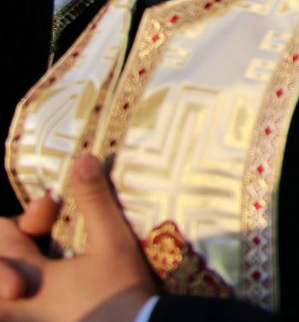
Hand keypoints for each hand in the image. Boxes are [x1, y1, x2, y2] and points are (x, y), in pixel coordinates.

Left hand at [0, 155, 155, 319]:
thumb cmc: (122, 291)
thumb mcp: (113, 242)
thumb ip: (94, 201)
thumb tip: (85, 158)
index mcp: (29, 274)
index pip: (1, 234)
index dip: (29, 217)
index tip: (54, 208)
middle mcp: (16, 300)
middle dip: (19, 240)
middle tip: (47, 234)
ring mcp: (26, 316)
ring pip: (3, 291)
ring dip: (15, 269)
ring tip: (40, 267)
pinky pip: (13, 308)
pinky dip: (19, 297)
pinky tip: (38, 289)